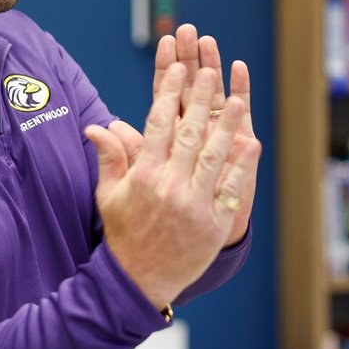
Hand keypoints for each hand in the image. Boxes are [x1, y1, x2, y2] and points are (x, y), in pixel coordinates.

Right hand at [85, 64, 260, 309]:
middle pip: (187, 134)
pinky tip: (251, 144)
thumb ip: (109, 157)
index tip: (176, 68)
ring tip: (237, 100)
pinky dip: (242, 166)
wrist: (138, 280)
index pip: (157, 125)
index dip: (168, 94)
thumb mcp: (109, 195)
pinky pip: (230, 189)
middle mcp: (168, 187)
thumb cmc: (124, 233)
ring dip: (226, 127)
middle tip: (209, 71)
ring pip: (213, 157)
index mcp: (143, 176)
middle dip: (199, 100)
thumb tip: (96, 125)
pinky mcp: (213, 224)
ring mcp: (193, 206)